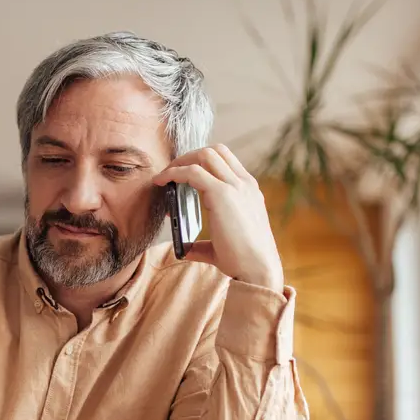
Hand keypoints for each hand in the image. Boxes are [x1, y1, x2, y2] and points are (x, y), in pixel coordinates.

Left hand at [153, 144, 283, 291]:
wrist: (258, 270)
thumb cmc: (244, 261)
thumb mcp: (224, 244)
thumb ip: (204, 243)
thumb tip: (186, 249)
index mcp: (249, 190)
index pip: (226, 160)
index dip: (202, 161)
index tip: (184, 174)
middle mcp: (244, 184)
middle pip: (214, 150)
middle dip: (189, 156)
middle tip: (171, 173)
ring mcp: (235, 186)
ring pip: (204, 154)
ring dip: (181, 161)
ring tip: (164, 177)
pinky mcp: (222, 195)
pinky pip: (193, 172)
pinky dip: (174, 173)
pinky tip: (161, 182)